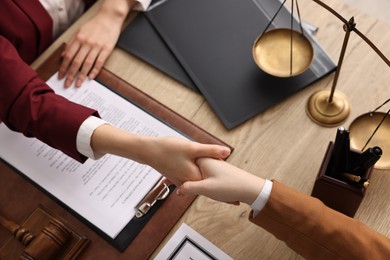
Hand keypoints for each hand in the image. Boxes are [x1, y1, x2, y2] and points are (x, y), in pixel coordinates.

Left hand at [58, 0, 131, 87]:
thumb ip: (71, 43)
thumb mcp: (79, 31)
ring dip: (81, 75)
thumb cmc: (95, 24)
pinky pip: (99, 62)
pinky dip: (95, 71)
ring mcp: (97, 46)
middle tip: (67, 84)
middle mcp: (86, 43)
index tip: (61, 76)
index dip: (63, 67)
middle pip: (76, 62)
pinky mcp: (106, 49)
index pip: (68, 56)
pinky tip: (91, 77)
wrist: (109, 18)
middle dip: (70, 75)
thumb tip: (63, 55)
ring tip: (78, 84)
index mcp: (78, 38)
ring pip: (87, 64)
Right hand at [90, 125, 230, 186]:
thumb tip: (228, 151)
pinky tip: (203, 175)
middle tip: (234, 197)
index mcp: (194, 176)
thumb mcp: (192, 148)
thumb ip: (210, 151)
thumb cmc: (167, 149)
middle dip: (219, 190)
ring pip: (200, 183)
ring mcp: (182, 179)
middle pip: (208, 186)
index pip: (214, 186)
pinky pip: (192, 180)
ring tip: (223, 188)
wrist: (147, 151)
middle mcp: (188, 180)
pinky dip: (200, 180)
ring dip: (210, 186)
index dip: (226, 191)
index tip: (237, 198)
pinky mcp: (178, 175)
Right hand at [177, 158, 263, 204]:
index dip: (183, 179)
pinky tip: (220, 193)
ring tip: (217, 192)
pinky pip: (210, 181)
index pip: (185, 167)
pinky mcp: (220, 172)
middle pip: (193, 174)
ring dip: (206, 188)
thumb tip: (178, 191)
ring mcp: (214, 166)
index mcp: (202, 160)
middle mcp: (208, 160)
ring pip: (202, 179)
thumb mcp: (205, 189)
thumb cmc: (230, 186)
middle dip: (197, 186)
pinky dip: (212, 188)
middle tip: (206, 191)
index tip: (184, 186)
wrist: (251, 188)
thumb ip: (189, 188)